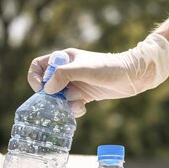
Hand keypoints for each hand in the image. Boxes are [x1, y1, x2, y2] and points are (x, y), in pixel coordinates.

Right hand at [27, 33, 168, 116]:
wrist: (133, 76)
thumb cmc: (108, 68)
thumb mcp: (83, 70)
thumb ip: (62, 76)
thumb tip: (47, 89)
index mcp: (64, 59)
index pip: (39, 65)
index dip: (35, 77)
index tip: (42, 89)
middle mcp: (68, 70)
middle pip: (47, 85)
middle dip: (51, 96)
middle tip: (59, 103)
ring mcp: (76, 82)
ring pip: (59, 97)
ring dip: (64, 105)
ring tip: (77, 105)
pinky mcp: (84, 94)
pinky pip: (71, 104)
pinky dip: (74, 109)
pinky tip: (83, 108)